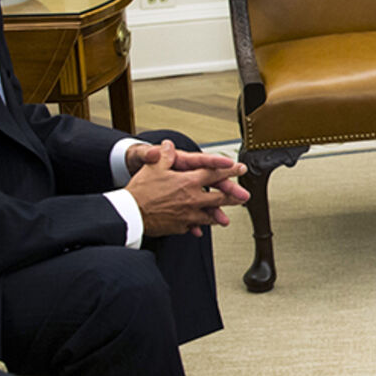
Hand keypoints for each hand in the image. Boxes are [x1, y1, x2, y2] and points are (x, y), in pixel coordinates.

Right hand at [125, 140, 249, 236]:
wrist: (131, 213)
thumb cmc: (141, 190)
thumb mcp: (153, 167)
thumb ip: (164, 155)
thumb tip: (169, 146)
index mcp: (188, 182)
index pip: (214, 173)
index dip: (229, 169)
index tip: (240, 168)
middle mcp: (192, 199)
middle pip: (218, 197)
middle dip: (233, 196)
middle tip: (244, 196)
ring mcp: (188, 215)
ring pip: (210, 215)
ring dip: (219, 215)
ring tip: (226, 218)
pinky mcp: (180, 226)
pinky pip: (193, 226)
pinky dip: (198, 227)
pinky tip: (199, 229)